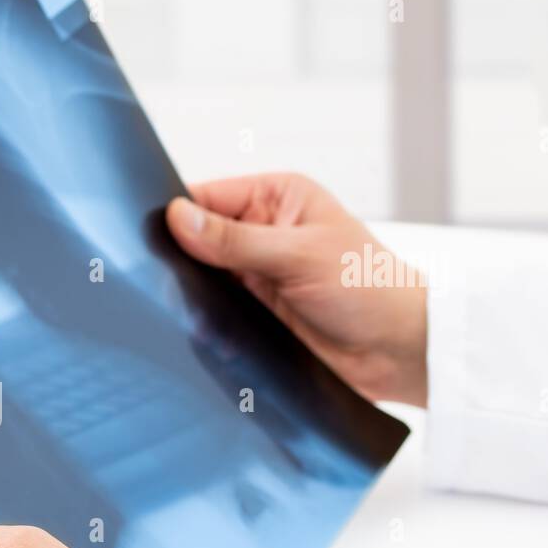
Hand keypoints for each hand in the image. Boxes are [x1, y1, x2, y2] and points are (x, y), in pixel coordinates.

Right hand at [165, 173, 428, 405]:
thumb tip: (177, 218)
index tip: (149, 234)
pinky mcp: (255, 312)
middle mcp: (264, 231)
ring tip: (176, 305)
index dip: (177, 213)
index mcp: (277, 198)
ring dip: (192, 292)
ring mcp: (257, 274)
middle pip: (199, 237)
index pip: (208, 196)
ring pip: (202, 277)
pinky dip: (203, 320)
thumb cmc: (369, 288)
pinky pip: (214, 311)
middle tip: (157, 275)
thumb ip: (234, 240)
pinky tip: (195, 329)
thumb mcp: (298, 255)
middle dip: (180, 256)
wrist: (398, 351)